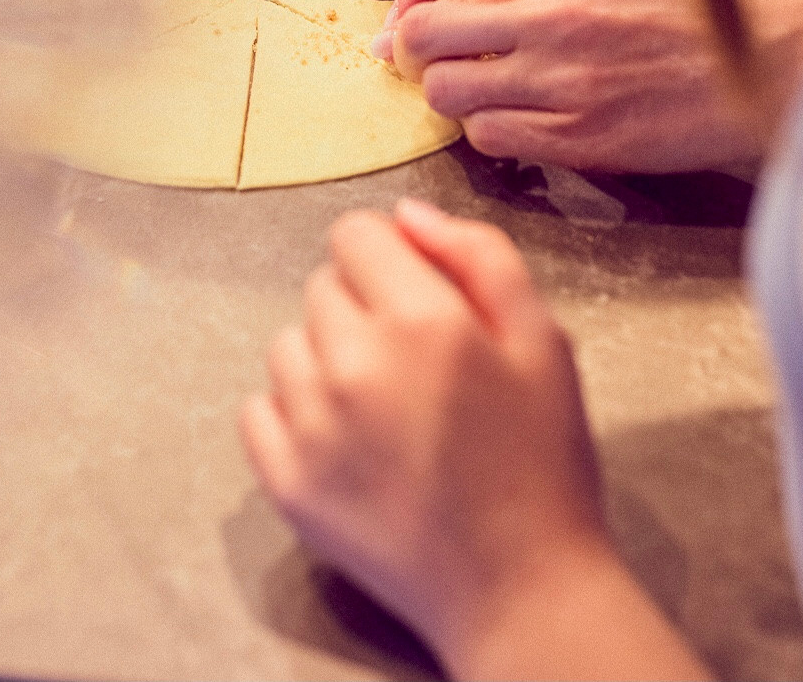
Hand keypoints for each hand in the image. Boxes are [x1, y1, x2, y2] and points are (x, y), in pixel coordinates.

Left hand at [241, 201, 612, 670]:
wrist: (518, 587)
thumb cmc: (541, 460)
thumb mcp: (544, 340)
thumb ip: (481, 256)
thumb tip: (408, 215)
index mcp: (422, 320)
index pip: (355, 234)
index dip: (390, 255)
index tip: (418, 294)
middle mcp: (352, 363)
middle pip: (322, 287)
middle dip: (364, 307)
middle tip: (416, 363)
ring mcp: (309, 426)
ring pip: (289, 345)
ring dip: (326, 358)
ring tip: (384, 406)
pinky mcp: (284, 481)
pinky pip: (259, 409)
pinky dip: (293, 414)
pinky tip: (347, 440)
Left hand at [393, 0, 802, 174]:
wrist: (767, 57)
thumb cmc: (692, 11)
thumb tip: (458, 10)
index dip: (423, 24)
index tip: (420, 42)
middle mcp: (549, 16)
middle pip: (425, 41)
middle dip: (416, 60)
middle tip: (429, 72)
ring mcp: (561, 79)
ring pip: (449, 95)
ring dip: (455, 101)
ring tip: (484, 99)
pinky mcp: (578, 135)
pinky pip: (491, 138)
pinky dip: (491, 133)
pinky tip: (520, 124)